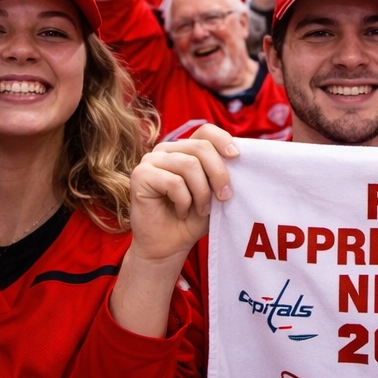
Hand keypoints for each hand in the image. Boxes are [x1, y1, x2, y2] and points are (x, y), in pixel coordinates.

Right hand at [127, 125, 237, 262]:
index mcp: (184, 149)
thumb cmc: (193, 218)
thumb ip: (221, 172)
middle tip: (224, 197)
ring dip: (201, 192)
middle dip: (218, 174)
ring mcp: (151, 160)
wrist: (169, 245)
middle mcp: (166, 150)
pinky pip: (173, 182)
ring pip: (189, 165)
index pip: (205, 131)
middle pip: (200, 147)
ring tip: (201, 209)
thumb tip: (237, 156)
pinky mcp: (140, 175)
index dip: (222, 140)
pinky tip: (181, 211)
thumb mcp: (214, 192)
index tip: (236, 157)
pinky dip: (184, 201)